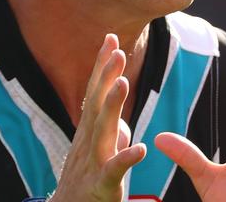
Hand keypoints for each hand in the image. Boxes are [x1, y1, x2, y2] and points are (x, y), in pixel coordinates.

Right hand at [51, 34, 146, 201]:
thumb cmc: (86, 183)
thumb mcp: (99, 153)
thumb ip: (111, 133)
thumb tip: (124, 122)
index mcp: (89, 131)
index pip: (95, 92)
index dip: (103, 66)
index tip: (111, 38)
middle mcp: (88, 141)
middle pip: (97, 104)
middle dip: (107, 76)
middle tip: (117, 50)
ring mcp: (93, 163)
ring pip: (103, 131)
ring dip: (112, 106)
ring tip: (124, 83)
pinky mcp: (101, 187)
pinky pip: (113, 172)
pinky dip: (125, 159)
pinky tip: (140, 148)